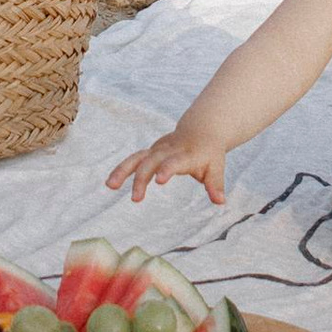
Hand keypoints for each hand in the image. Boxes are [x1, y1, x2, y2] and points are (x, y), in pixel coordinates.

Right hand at [106, 131, 225, 206]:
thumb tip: (220, 202)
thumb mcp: (216, 167)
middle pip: (151, 161)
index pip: (174, 162)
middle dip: (141, 178)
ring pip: (137, 157)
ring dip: (123, 171)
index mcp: (186, 155)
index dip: (167, 169)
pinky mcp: (150, 152)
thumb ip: (215, 184)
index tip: (159, 181)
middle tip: (136, 199)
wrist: (201, 129)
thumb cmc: (209, 153)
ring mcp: (157, 150)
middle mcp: (168, 150)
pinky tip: (111, 183)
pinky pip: (133, 159)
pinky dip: (122, 170)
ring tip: (110, 185)